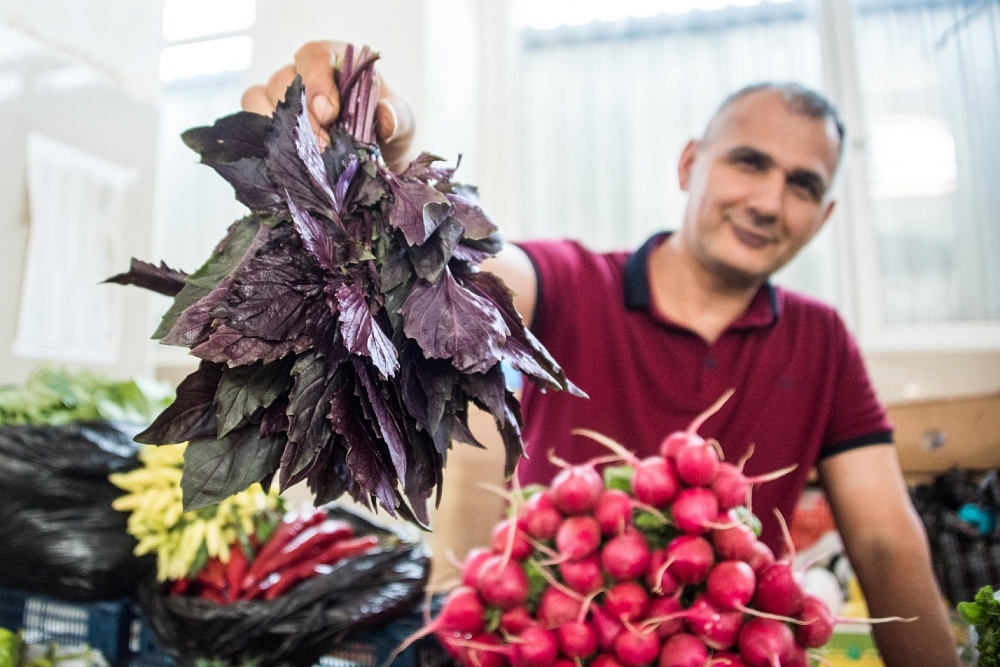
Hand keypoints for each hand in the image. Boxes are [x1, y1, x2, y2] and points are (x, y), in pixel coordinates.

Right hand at [241, 40, 414, 171]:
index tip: (329, 113)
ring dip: (279, 132)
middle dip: (302, 119)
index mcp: (332, 62)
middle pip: (281, 82)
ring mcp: (279, 101)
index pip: (313, 57)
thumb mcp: (402, 124)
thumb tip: (385, 116)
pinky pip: (251, 129)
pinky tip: (287, 167)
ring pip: (257, 101)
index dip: (317, 82)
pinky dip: (266, 147)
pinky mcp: (268, 129)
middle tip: (322, 150)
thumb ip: (397, 118)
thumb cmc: (387, 133)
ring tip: (306, 160)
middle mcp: (300, 76)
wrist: (376, 164)